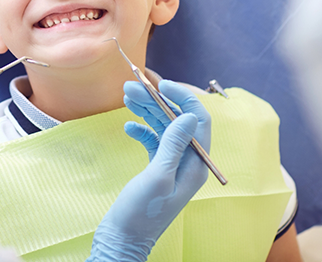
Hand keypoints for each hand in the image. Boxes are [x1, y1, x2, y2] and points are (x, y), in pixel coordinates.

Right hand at [88, 80, 210, 261]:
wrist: (123, 238)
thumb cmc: (141, 212)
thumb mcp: (158, 175)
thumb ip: (173, 144)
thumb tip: (189, 114)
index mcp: (195, 164)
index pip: (198, 120)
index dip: (183, 98)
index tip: (161, 84)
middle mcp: (187, 161)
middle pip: (176, 120)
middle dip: (155, 100)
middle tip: (130, 87)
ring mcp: (171, 164)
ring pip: (162, 127)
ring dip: (145, 110)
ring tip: (126, 96)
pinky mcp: (156, 167)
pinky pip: (152, 140)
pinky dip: (140, 130)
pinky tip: (127, 128)